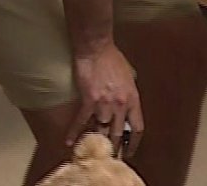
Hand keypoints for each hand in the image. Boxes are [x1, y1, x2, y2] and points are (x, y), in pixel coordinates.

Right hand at [67, 43, 142, 160]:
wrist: (97, 49)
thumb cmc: (113, 59)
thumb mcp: (130, 76)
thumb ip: (129, 93)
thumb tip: (126, 105)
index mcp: (133, 99)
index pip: (137, 128)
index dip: (134, 144)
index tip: (129, 152)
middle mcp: (120, 105)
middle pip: (118, 134)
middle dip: (114, 147)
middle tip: (109, 156)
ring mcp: (104, 104)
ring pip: (100, 130)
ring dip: (95, 140)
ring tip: (91, 150)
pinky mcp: (88, 100)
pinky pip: (81, 121)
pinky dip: (74, 132)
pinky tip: (69, 142)